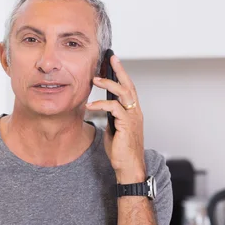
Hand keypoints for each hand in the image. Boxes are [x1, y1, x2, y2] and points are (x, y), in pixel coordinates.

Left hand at [86, 54, 145, 183]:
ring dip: (108, 84)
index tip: (113, 63)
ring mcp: (132, 117)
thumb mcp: (113, 129)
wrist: (128, 166)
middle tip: (110, 58)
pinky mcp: (127, 124)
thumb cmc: (121, 150)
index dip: (121, 75)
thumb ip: (111, 117)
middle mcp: (135, 112)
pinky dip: (101, 104)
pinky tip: (90, 105)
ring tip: (94, 79)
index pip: (128, 88)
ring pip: (123, 93)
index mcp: (132, 112)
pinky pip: (114, 108)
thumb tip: (102, 108)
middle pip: (129, 85)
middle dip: (119, 70)